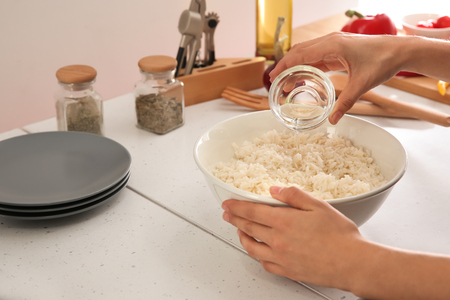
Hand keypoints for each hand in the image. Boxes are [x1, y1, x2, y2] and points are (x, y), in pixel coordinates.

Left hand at [222, 186, 366, 290]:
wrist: (352, 263)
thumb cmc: (340, 236)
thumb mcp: (318, 205)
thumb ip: (293, 195)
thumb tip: (275, 189)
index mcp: (283, 222)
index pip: (251, 211)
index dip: (236, 206)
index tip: (227, 204)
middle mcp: (278, 241)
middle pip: (248, 227)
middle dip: (234, 219)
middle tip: (227, 215)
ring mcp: (281, 258)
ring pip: (252, 247)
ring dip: (242, 237)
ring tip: (240, 231)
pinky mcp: (288, 271)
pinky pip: (265, 264)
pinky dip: (257, 256)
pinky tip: (259, 252)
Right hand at [269, 32, 407, 123]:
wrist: (399, 50)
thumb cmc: (382, 61)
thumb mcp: (362, 84)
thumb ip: (346, 102)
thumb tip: (333, 120)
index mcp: (332, 45)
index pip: (300, 55)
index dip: (284, 65)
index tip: (272, 77)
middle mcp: (330, 42)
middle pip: (299, 52)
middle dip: (285, 66)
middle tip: (274, 82)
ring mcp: (334, 44)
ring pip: (307, 53)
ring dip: (295, 66)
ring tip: (286, 82)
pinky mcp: (338, 49)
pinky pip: (317, 56)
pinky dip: (307, 66)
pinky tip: (303, 77)